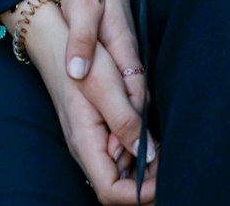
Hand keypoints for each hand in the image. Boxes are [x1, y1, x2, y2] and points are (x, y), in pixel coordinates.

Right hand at [25, 0, 156, 203]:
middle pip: (118, 188)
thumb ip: (126, 122)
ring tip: (166, 153)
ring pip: (120, 173)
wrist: (58, 38)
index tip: (163, 181)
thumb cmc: (83, 59)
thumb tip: (148, 157)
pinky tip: (154, 141)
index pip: (110, 191)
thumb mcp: (107, 86)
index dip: (139, 194)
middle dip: (146, 186)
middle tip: (171, 167)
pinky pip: (119, 155)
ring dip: (145, 170)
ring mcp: (91, 140)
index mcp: (85, 142)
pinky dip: (139, 154)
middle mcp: (86, 147)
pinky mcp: (98, 130)